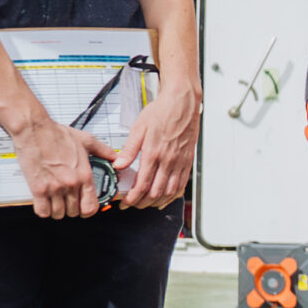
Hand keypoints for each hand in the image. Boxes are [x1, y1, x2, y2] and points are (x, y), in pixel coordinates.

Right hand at [11, 115, 112, 219]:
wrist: (34, 129)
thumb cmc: (57, 134)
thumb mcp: (86, 140)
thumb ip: (103, 151)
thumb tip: (114, 157)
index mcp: (84, 174)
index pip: (91, 206)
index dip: (89, 211)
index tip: (85, 208)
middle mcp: (71, 183)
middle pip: (74, 212)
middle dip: (71, 209)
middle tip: (68, 201)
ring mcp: (54, 188)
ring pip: (58, 214)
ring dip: (57, 210)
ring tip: (56, 201)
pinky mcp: (38, 189)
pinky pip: (43, 211)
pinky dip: (44, 209)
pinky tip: (44, 202)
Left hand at [114, 83, 200, 209]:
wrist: (182, 102)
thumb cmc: (162, 111)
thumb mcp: (139, 128)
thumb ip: (129, 149)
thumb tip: (119, 164)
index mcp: (154, 153)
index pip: (143, 184)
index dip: (133, 197)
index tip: (125, 201)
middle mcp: (168, 160)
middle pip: (155, 192)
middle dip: (142, 203)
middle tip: (133, 204)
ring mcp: (180, 162)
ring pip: (169, 192)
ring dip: (157, 202)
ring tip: (147, 203)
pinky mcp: (188, 161)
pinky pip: (181, 184)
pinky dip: (173, 195)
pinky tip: (165, 197)